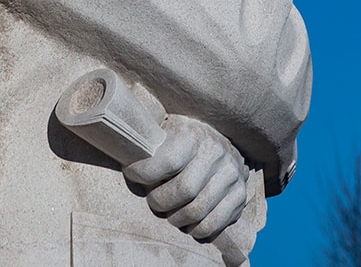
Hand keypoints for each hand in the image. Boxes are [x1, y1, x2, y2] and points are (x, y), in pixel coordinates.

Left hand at [122, 114, 249, 240]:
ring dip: (176, 219)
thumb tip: (121, 146)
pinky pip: (213, 225)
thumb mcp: (164, 130)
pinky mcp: (240, 195)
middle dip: (161, 202)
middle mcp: (216, 153)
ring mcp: (231, 175)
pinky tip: (187, 223)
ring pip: (197, 211)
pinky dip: (195, 230)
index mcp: (194, 135)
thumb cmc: (179, 141)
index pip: (168, 160)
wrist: (218, 143)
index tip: (133, 174)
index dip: (144, 173)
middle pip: (184, 191)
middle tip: (154, 201)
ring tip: (169, 213)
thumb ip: (146, 138)